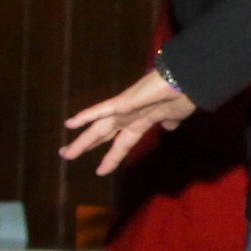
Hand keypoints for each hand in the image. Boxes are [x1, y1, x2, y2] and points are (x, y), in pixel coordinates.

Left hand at [60, 71, 196, 175]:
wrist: (186, 80)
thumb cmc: (183, 96)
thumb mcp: (177, 115)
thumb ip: (169, 121)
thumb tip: (168, 127)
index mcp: (141, 122)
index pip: (122, 143)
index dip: (111, 157)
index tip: (101, 170)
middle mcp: (128, 116)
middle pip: (102, 134)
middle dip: (85, 145)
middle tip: (66, 154)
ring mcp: (124, 108)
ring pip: (98, 127)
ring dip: (81, 141)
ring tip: (64, 152)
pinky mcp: (124, 101)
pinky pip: (102, 109)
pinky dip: (86, 115)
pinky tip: (70, 123)